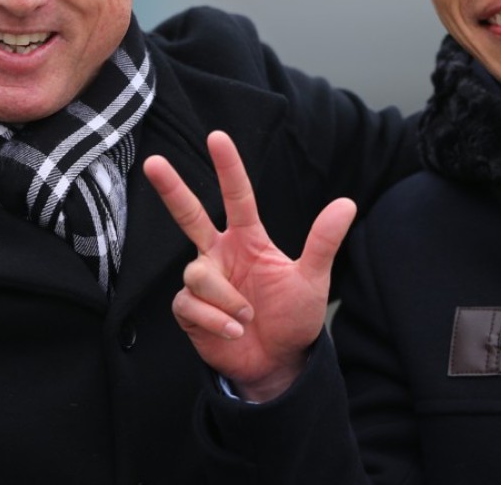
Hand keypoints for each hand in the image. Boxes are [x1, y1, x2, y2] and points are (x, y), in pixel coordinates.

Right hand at [143, 131, 355, 401]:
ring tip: (247, 319)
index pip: (237, 197)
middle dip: (171, 189)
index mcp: (248, 240)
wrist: (278, 363)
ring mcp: (203, 280)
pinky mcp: (189, 309)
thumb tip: (347, 202)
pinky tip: (234, 333)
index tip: (217, 137)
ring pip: (198, 274)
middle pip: (189, 215)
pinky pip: (192, 305)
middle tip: (153, 162)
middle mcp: (220, 253)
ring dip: (227, 299)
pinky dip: (217, 322)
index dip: (228, 168)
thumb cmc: (293, 317)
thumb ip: (323, 242)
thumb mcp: (312, 279)